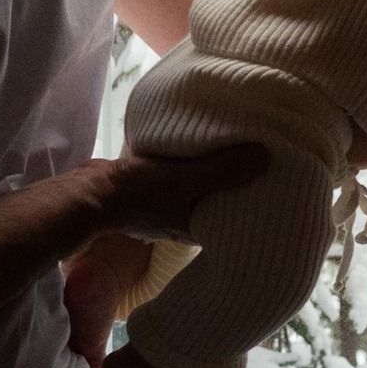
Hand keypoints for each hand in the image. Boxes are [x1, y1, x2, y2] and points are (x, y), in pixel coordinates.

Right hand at [96, 140, 268, 240]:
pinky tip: (205, 139)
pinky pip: (184, 170)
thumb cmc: (136, 194)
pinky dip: (194, 158)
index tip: (278, 178)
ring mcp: (169, 202)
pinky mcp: (154, 184)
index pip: (237, 215)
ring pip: (202, 181)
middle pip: (221, 196)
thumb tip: (265, 157)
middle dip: (238, 178)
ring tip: (242, 140)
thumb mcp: (184, 180)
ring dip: (215, 165)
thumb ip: (222, 169)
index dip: (256, 197)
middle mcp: (187, 218)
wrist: (87, 192)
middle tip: (267, 152)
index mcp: (198, 228)